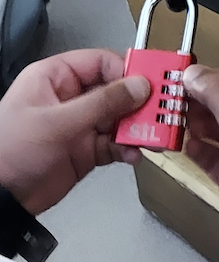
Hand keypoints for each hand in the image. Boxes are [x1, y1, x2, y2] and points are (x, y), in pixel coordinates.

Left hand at [0, 50, 149, 213]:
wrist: (0, 199)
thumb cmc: (10, 150)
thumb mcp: (57, 122)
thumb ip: (101, 103)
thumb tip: (138, 86)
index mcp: (56, 78)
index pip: (100, 62)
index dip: (126, 71)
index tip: (149, 83)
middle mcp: (70, 98)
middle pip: (114, 90)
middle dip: (137, 102)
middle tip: (160, 110)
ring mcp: (79, 125)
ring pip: (118, 118)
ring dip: (136, 127)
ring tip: (152, 136)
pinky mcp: (85, 151)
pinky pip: (114, 144)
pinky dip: (126, 148)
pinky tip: (133, 154)